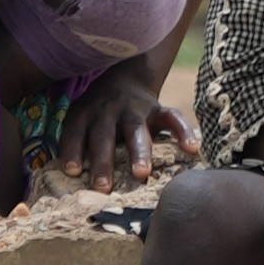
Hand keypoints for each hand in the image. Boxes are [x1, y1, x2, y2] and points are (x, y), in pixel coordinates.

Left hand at [54, 67, 189, 190]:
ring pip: (136, 130)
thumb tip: (72, 180)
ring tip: (141, 174)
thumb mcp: (82, 118)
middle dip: (103, 161)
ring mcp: (135, 109)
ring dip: (138, 152)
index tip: (72, 171)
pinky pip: (173, 118)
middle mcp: (108, 110)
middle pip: (104, 135)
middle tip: (103, 187)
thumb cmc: (99, 114)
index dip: (72, 150)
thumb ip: (78, 143)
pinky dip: (184, 131)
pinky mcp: (158, 109)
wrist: (125, 77)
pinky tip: (192, 148)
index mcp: (85, 113)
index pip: (75, 132)